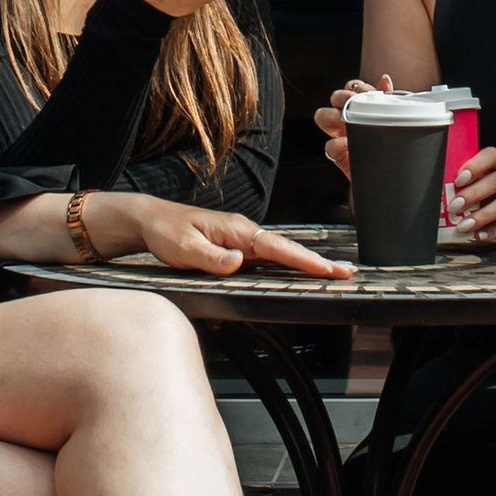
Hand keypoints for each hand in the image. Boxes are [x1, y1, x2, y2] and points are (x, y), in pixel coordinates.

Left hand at [111, 195, 351, 279]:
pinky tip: (296, 274)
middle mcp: (243, 234)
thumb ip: (210, 257)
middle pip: (286, 250)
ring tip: (329, 274)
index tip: (326, 269)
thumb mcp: (183, 247)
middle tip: (345, 273)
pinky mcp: (235, 248)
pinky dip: (285, 265)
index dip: (303, 260)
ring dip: (304, 264)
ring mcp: (240, 241)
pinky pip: (264, 259)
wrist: (150, 220)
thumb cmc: (166, 232)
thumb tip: (238, 262)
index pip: (276, 247)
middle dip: (316, 262)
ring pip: (278, 254)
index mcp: (236, 231)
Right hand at [308, 71, 394, 183]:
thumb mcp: (392, 122)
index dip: (357, 87)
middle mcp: (347, 120)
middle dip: (343, 96)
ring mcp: (340, 137)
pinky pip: (329, 147)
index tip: (370, 92)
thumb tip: (384, 79)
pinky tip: (349, 144)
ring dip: (334, 115)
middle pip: (335, 97)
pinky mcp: (339, 157)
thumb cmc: (390, 150)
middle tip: (355, 103)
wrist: (392, 181)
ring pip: (322, 116)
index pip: (351, 88)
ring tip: (348, 121)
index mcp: (360, 109)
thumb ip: (388, 100)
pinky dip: (337, 144)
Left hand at [445, 146, 495, 241]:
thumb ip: (476, 181)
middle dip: (472, 195)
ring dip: (481, 217)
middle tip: (454, 207)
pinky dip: (493, 230)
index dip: (474, 166)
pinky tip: (480, 235)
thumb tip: (447, 194)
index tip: (458, 180)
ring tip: (463, 226)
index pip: (491, 155)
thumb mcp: (495, 178)